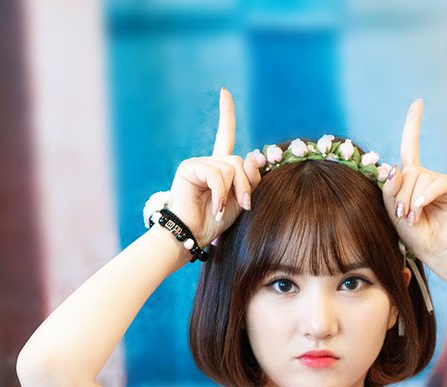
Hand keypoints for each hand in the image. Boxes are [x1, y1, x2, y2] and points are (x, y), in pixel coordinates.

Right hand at [166, 88, 264, 249]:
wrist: (194, 235)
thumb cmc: (216, 221)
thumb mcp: (241, 199)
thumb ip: (251, 178)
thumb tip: (258, 154)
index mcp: (220, 166)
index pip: (224, 135)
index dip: (226, 114)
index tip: (224, 92)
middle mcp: (208, 161)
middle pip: (239, 160)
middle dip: (246, 185)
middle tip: (244, 205)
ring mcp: (197, 163)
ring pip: (230, 168)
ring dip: (233, 192)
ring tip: (222, 209)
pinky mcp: (189, 168)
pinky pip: (216, 175)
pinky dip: (220, 194)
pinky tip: (214, 208)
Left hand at [381, 99, 446, 274]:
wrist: (438, 252)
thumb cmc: (416, 236)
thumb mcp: (394, 213)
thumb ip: (390, 191)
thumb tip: (391, 168)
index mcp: (412, 180)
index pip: (411, 147)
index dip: (413, 125)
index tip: (418, 103)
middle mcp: (427, 177)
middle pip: (409, 171)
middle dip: (401, 194)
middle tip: (404, 215)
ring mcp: (442, 182)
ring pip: (420, 178)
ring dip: (412, 200)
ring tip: (414, 217)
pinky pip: (436, 183)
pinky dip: (426, 195)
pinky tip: (421, 207)